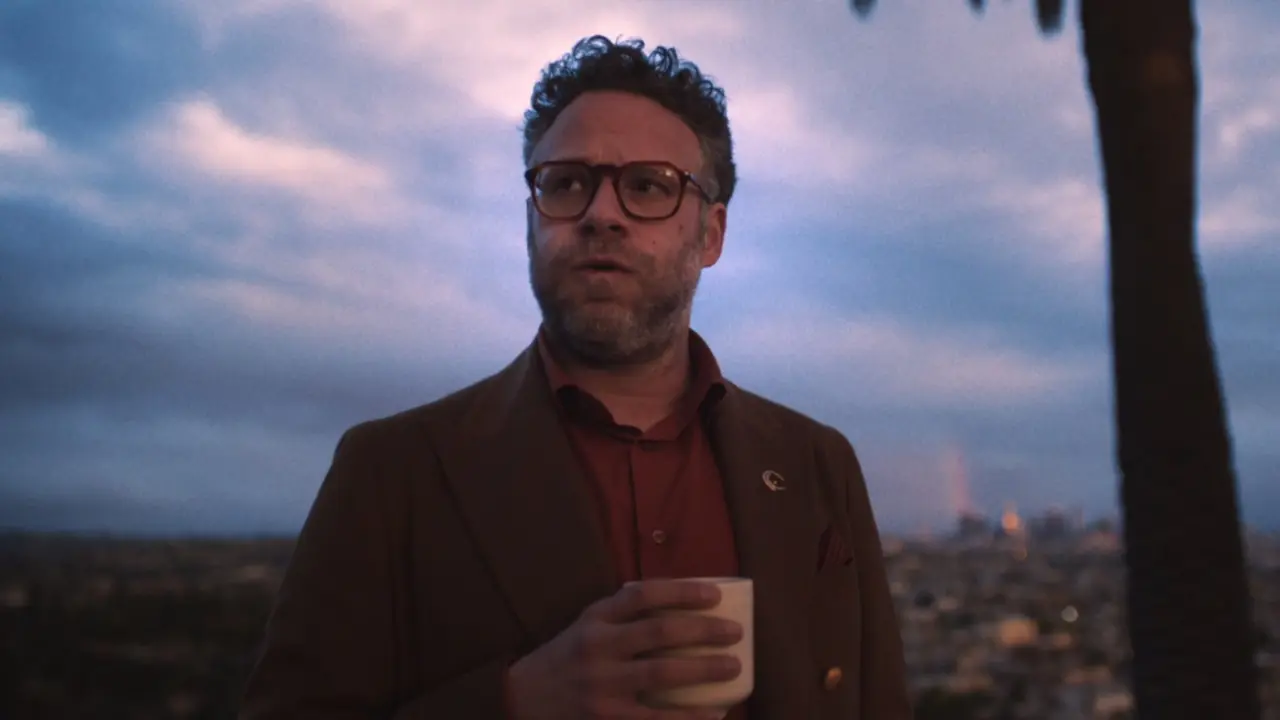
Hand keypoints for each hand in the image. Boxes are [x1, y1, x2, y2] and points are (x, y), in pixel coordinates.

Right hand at [506, 579, 744, 719]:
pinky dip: (688, 716)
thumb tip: (681, 603)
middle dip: (703, 630)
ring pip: (663, 673)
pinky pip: (656, 717)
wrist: (523, 698)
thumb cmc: (567, 657)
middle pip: (660, 632)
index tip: (715, 594)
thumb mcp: (587, 624)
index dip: (682, 591)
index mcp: (596, 617)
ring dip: (704, 669)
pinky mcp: (608, 718)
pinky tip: (713, 714)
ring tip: (734, 666)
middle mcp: (598, 646)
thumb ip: (623, 614)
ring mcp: (602, 685)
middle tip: (735, 632)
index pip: (644, 595)